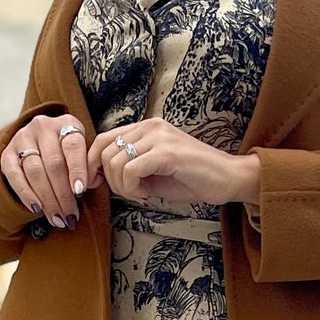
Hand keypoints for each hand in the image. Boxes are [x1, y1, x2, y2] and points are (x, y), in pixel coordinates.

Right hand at [2, 113, 94, 227]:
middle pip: (53, 163)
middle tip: (70, 216)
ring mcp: (22, 139)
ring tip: (57, 218)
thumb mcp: (82, 151)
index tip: (80, 192)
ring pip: (35, 171)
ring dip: (47, 199)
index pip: (73, 145)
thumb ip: (89, 166)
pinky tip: (37, 209)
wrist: (37, 143)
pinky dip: (26, 194)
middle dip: (63, 194)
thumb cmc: (67, 152)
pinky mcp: (7, 153)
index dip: (77, 169)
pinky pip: (15, 176)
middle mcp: (42, 127)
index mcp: (66, 123)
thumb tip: (93, 182)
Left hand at [86, 119, 262, 208]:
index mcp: (146, 127)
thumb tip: (99, 175)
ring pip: (115, 161)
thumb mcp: (152, 171)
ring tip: (141, 194)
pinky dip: (132, 188)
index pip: (103, 139)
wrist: (228, 179)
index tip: (95, 184)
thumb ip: (128, 167)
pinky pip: (130, 170)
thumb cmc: (192, 178)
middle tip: (129, 193)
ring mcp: (159, 136)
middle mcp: (150, 125)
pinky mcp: (166, 152)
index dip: (91, 163)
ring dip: (122, 186)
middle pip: (105, 151)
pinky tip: (147, 194)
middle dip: (109, 180)